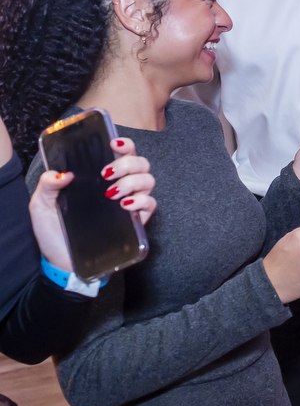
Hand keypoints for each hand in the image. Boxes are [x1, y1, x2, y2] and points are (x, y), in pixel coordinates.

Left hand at [29, 138, 155, 272]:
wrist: (61, 262)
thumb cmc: (54, 232)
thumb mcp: (41, 205)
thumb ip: (48, 185)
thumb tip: (63, 173)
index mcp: (100, 178)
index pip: (123, 153)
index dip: (125, 145)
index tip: (114, 143)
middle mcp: (120, 187)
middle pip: (141, 164)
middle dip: (128, 164)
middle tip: (106, 174)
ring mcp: (130, 204)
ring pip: (149, 181)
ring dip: (133, 182)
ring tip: (112, 193)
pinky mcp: (137, 222)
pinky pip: (151, 205)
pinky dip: (141, 202)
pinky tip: (124, 207)